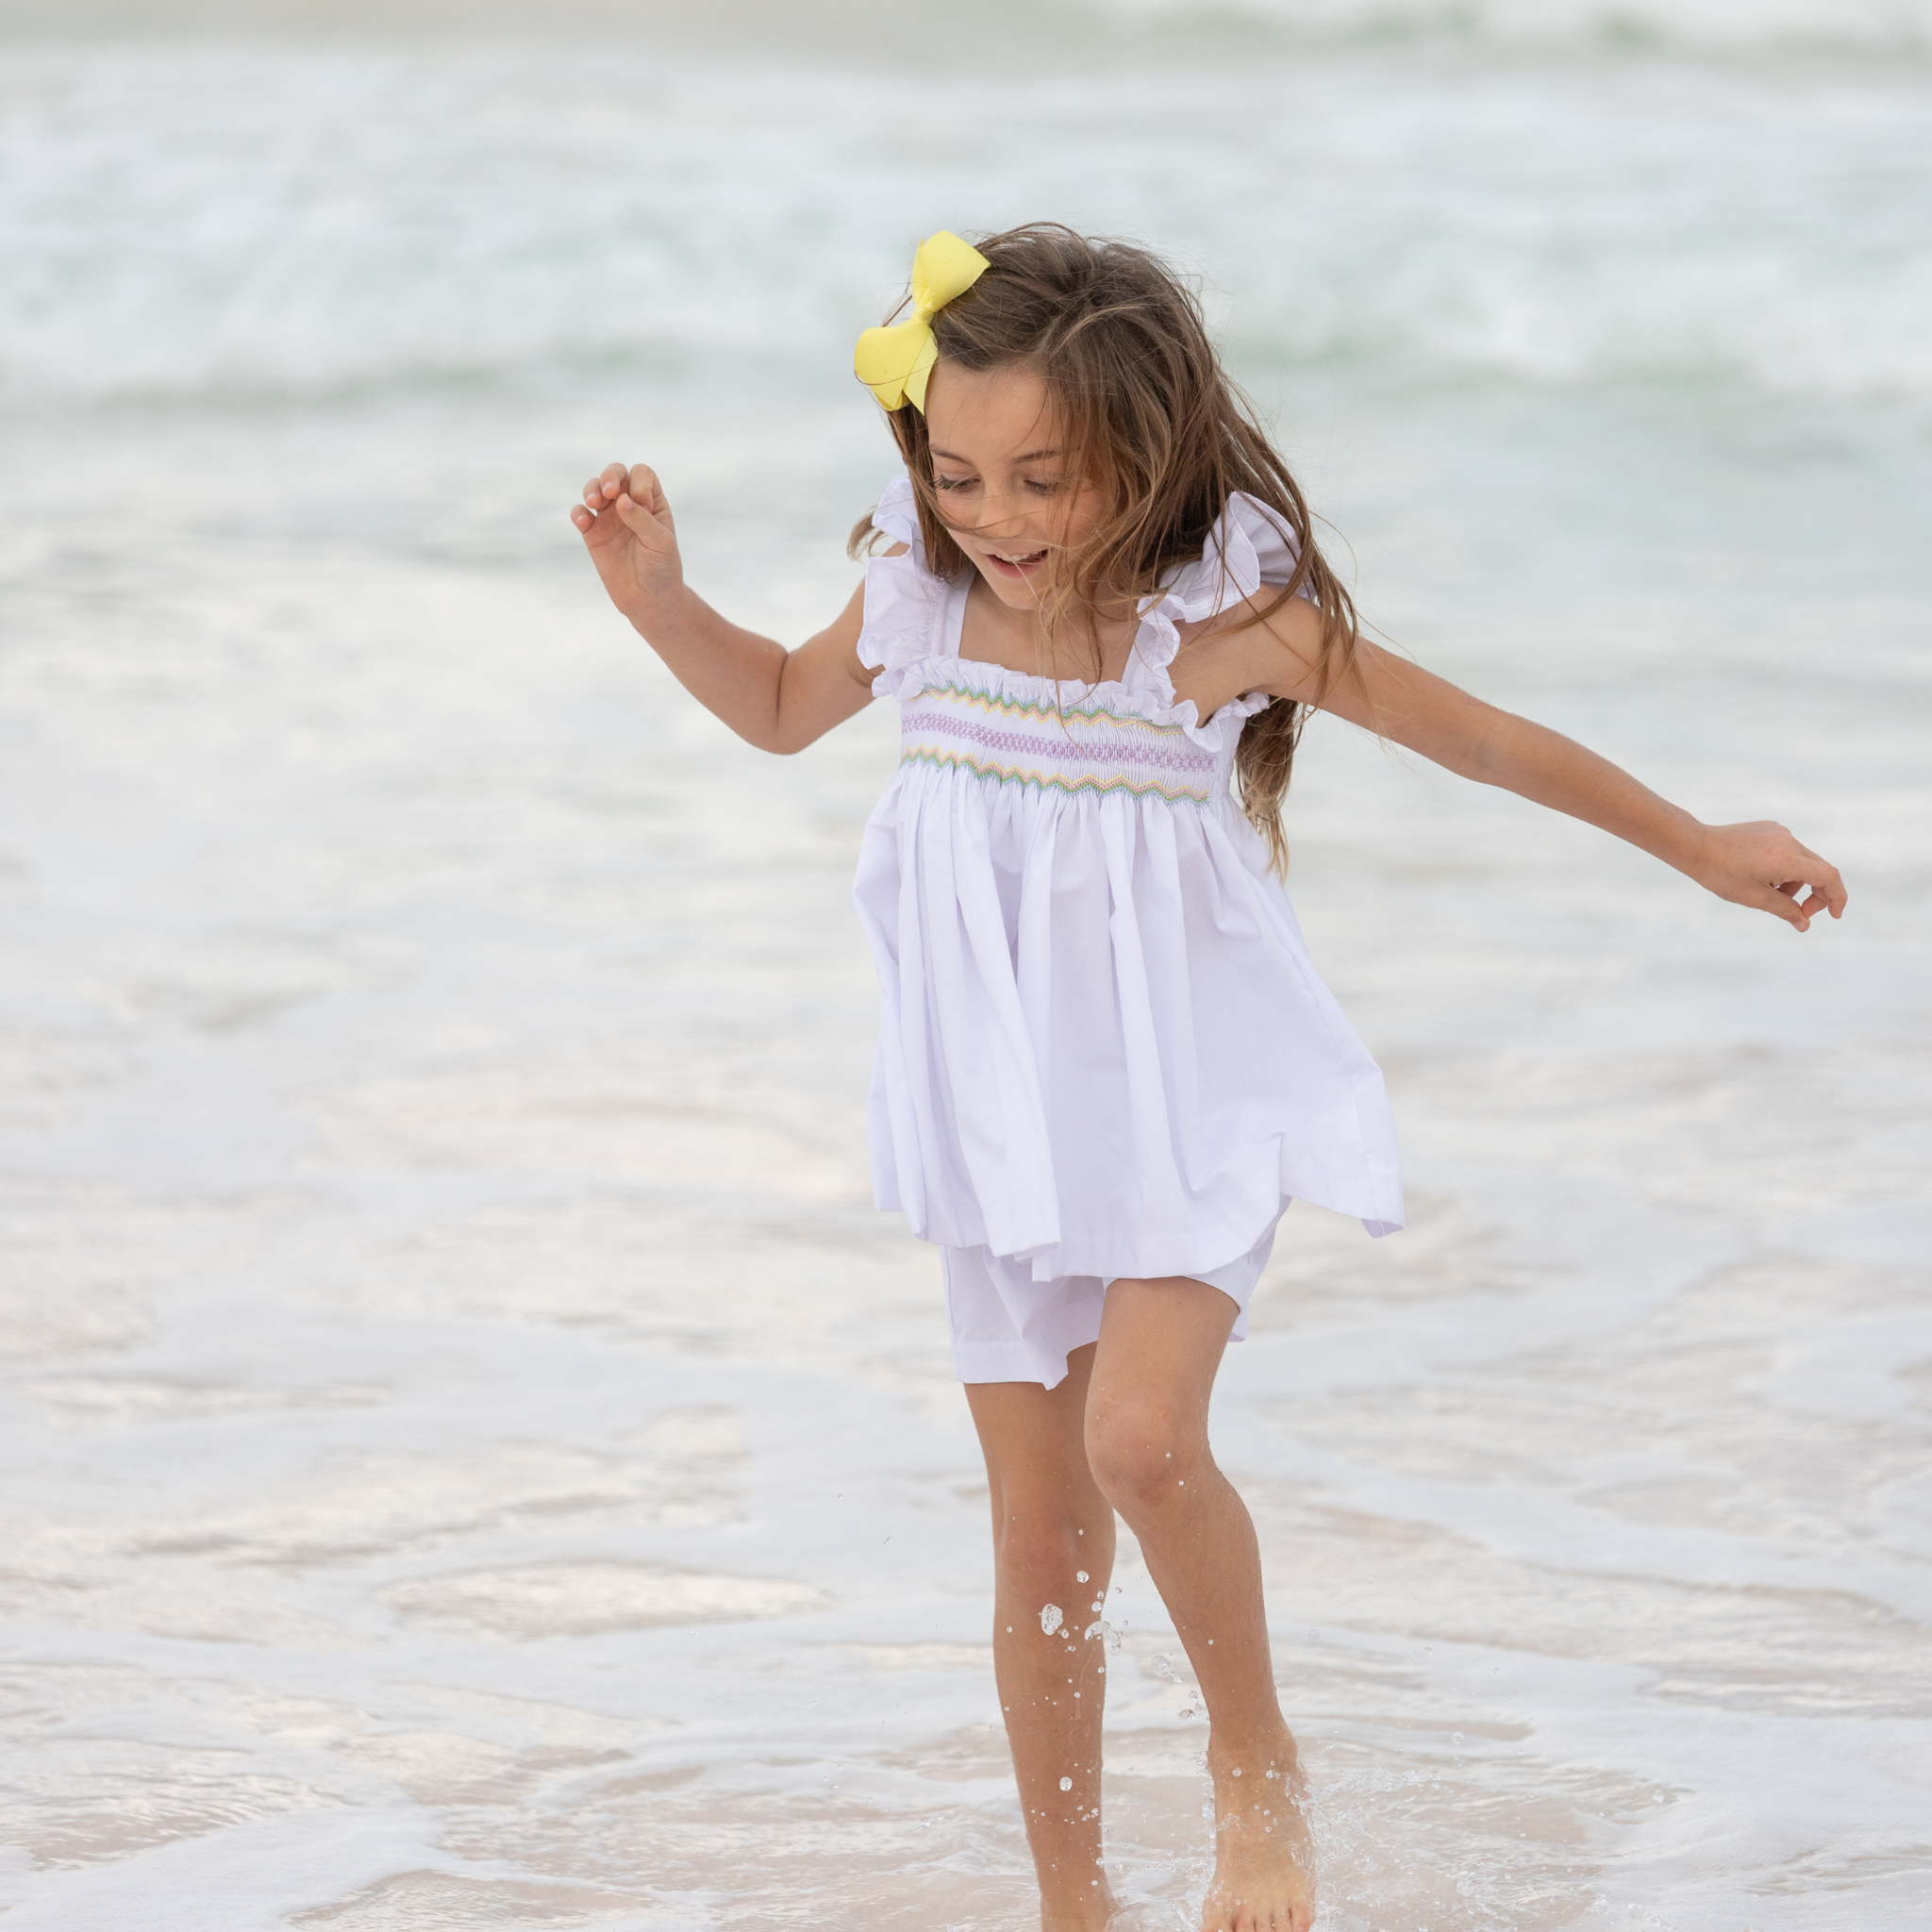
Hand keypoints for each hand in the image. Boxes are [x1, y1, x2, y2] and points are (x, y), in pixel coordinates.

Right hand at [570, 462, 682, 622]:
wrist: (649, 600)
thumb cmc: (662, 569)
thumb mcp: (661, 543)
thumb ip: (643, 520)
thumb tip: (621, 500)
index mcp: (652, 501)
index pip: (641, 474)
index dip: (639, 483)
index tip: (644, 506)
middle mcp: (629, 504)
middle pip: (615, 473)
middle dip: (610, 476)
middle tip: (610, 492)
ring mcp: (609, 517)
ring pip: (594, 488)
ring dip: (591, 489)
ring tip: (594, 502)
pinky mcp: (593, 534)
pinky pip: (580, 514)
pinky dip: (578, 513)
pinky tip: (585, 521)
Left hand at [1691, 820, 1846, 931]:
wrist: (1697, 847)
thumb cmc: (1721, 874)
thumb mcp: (1754, 898)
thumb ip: (1785, 911)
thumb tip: (1805, 925)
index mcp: (1787, 858)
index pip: (1829, 876)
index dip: (1837, 897)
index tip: (1834, 915)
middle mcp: (1789, 841)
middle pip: (1820, 869)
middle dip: (1816, 894)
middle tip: (1801, 912)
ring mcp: (1780, 832)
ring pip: (1803, 861)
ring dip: (1796, 882)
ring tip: (1769, 893)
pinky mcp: (1771, 828)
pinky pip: (1789, 851)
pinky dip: (1785, 868)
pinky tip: (1761, 876)